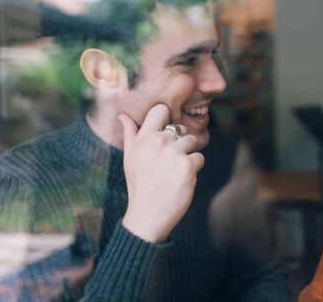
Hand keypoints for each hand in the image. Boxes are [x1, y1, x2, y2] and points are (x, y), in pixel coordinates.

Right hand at [119, 104, 204, 242]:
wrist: (148, 214)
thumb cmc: (139, 184)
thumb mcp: (130, 158)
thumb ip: (129, 134)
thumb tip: (122, 116)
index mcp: (143, 138)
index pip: (161, 109)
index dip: (166, 120)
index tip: (165, 134)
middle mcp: (158, 142)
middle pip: (180, 128)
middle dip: (179, 143)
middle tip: (167, 163)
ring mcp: (174, 153)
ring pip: (192, 141)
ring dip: (188, 155)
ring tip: (173, 171)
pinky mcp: (188, 166)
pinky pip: (199, 157)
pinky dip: (194, 168)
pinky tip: (181, 179)